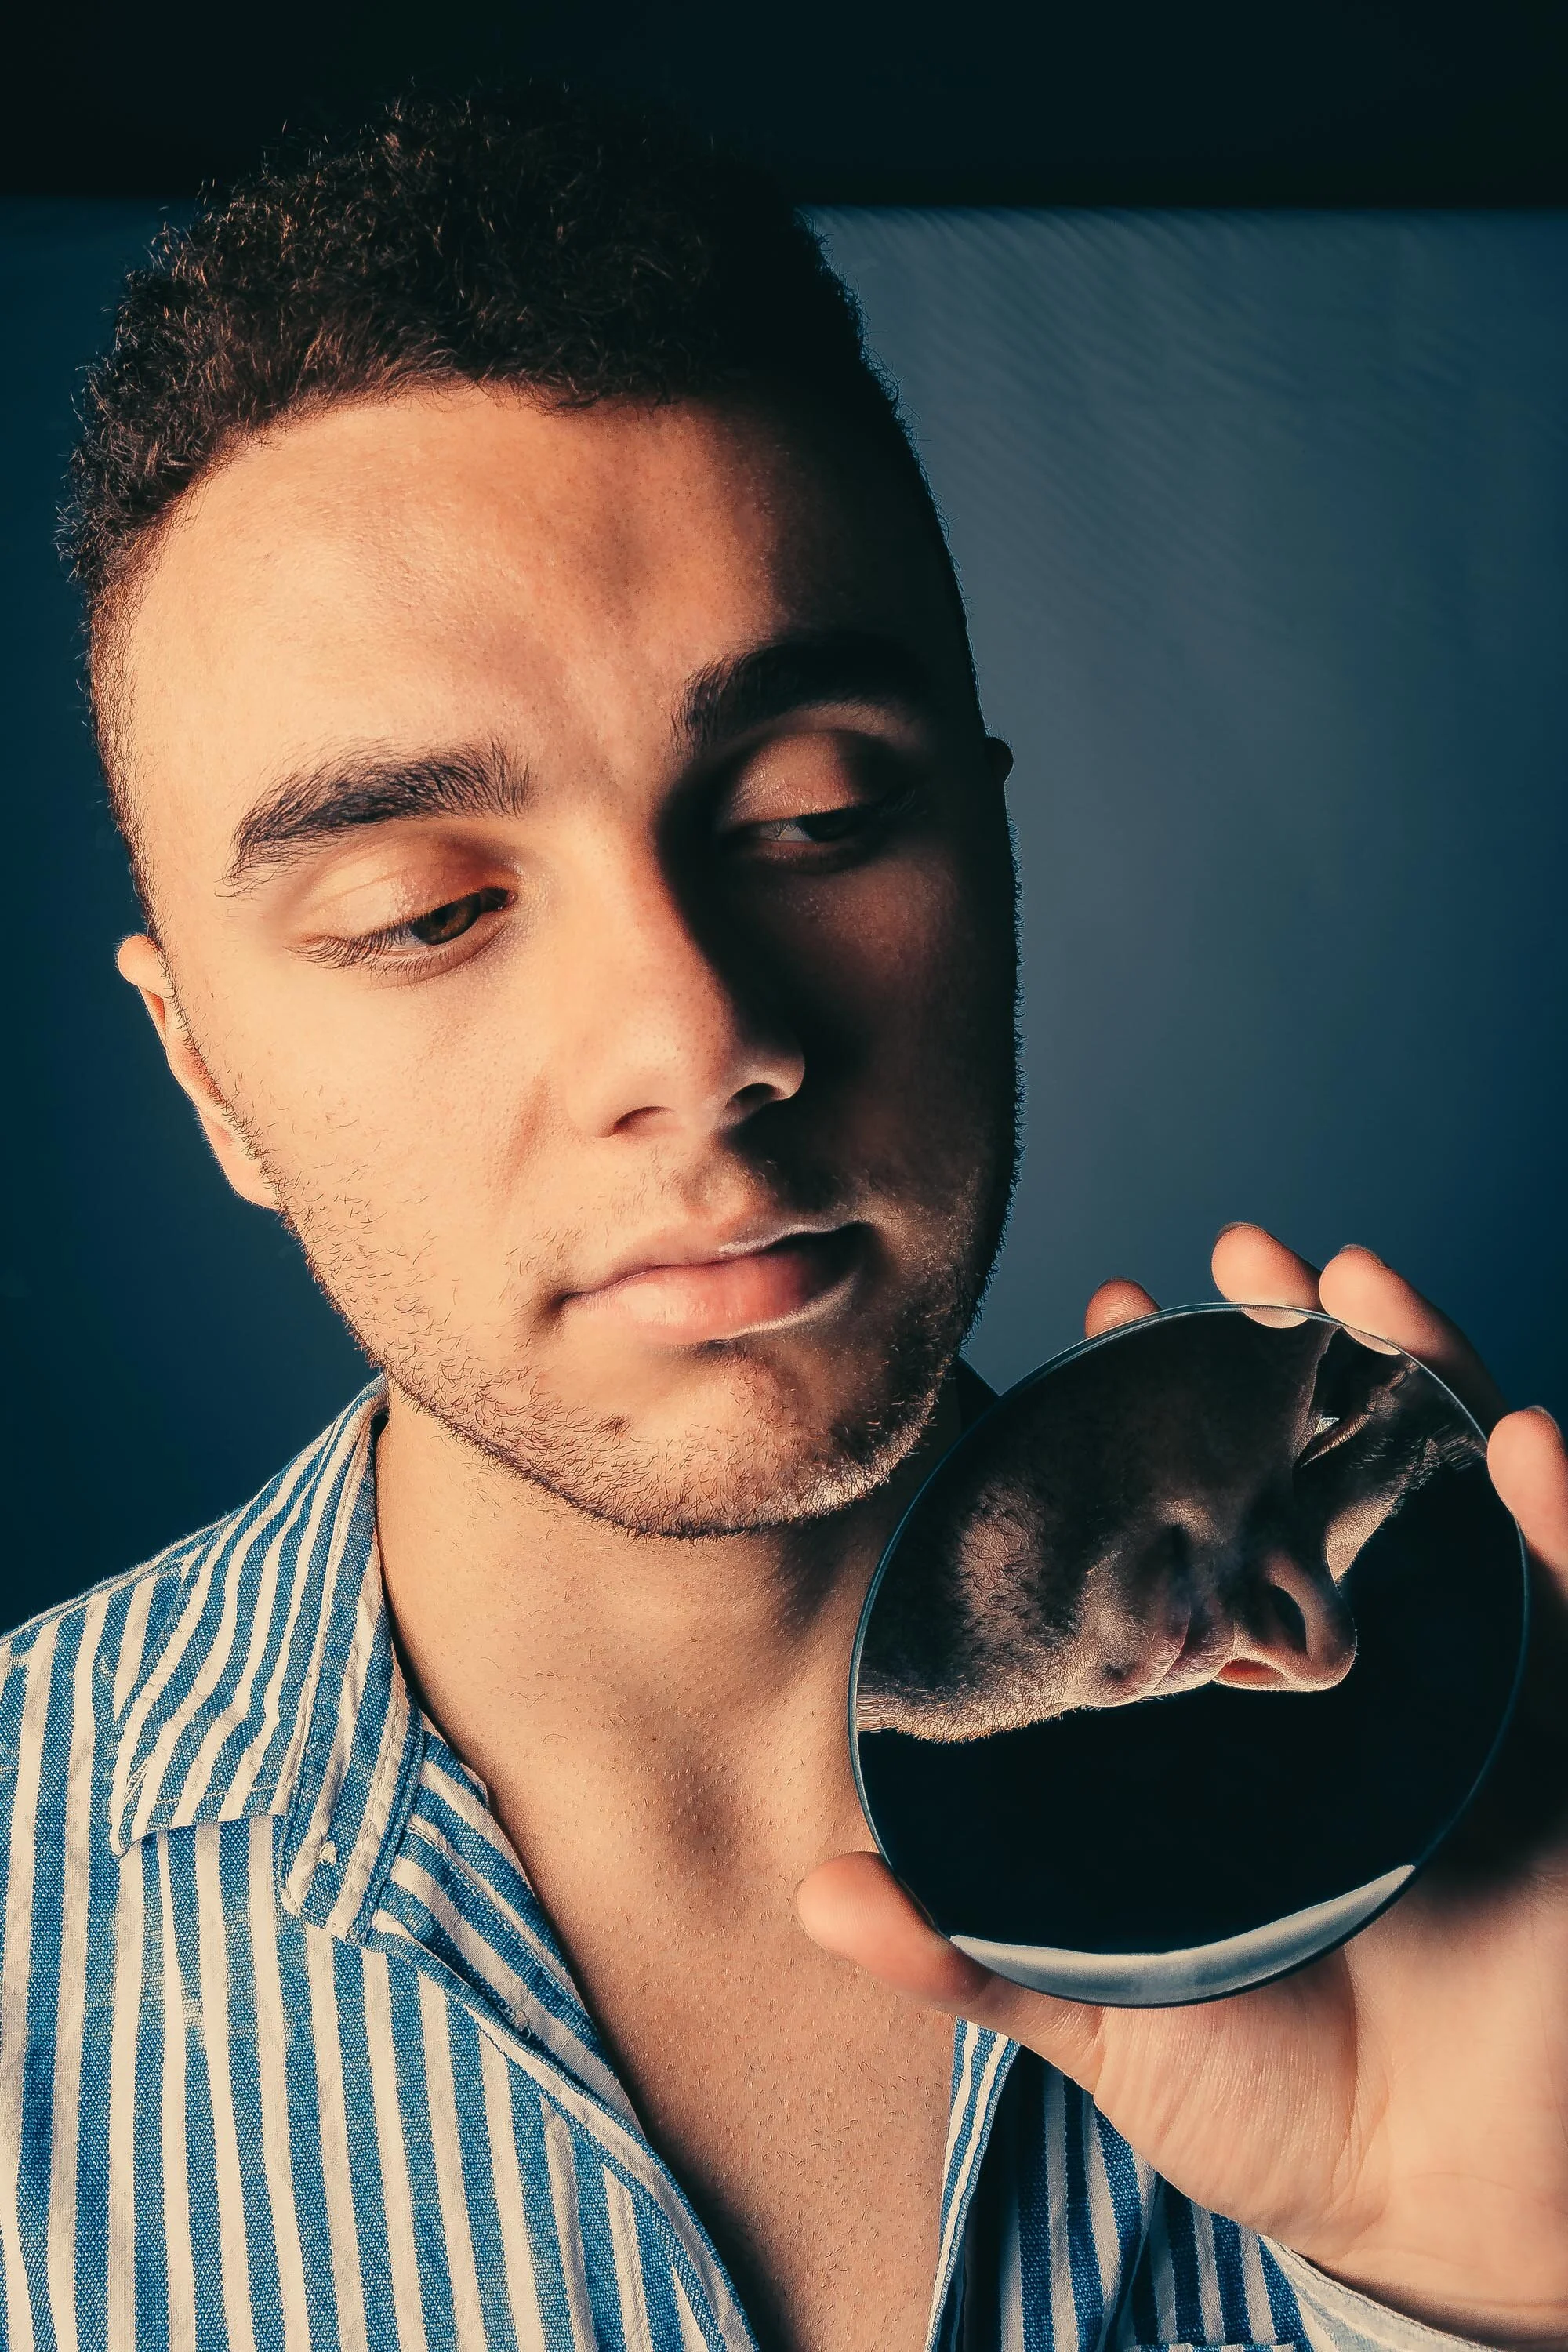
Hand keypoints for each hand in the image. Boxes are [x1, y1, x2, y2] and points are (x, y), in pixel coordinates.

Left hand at [799, 1226, 1567, 2346]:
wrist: (1437, 2205)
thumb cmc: (1276, 2096)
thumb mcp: (1109, 2017)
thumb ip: (978, 1952)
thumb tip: (821, 1892)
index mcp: (1259, 1716)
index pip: (1212, 1527)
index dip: (1163, 1425)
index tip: (1101, 1326)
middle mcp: (1371, 1681)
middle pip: (1337, 1479)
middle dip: (1294, 1356)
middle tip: (1237, 1257)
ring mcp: (1475, 1698)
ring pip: (1460, 1500)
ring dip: (1420, 1376)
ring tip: (1359, 1279)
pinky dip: (1561, 1514)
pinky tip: (1521, 1440)